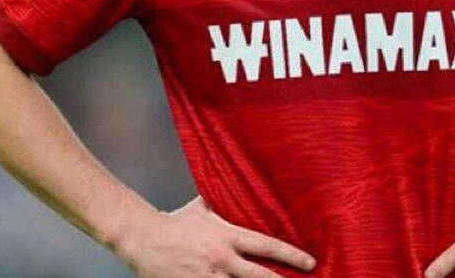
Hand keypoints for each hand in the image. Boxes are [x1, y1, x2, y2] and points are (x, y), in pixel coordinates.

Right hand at [116, 195, 315, 277]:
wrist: (144, 238)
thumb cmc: (176, 222)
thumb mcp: (202, 207)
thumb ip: (222, 201)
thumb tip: (237, 184)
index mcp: (227, 236)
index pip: (266, 245)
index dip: (291, 255)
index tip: (310, 262)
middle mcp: (221, 260)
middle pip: (259, 277)